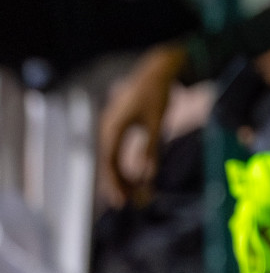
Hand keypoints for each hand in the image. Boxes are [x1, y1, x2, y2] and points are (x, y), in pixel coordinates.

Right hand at [98, 44, 186, 205]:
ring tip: (137, 194)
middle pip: (109, 163)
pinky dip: (126, 164)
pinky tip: (137, 177)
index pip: (110, 162)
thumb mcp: (157, 120)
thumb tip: (148, 175)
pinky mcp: (121, 125)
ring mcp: (113, 126)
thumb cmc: (157, 93)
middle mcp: (108, 128)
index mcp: (112, 127)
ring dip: (124, 176)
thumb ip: (151, 147)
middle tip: (131, 204)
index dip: (115, 183)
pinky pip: (119, 150)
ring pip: (114, 158)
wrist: (158, 69)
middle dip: (120, 184)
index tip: (122, 202)